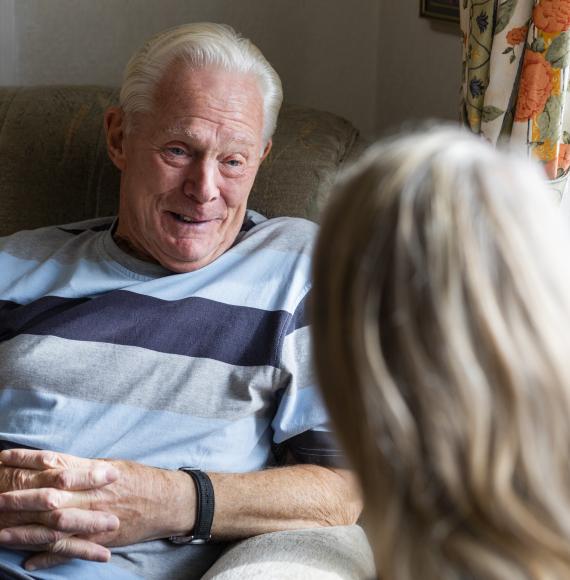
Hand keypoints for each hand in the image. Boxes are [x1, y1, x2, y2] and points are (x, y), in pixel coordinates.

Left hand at [0, 449, 195, 568]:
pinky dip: (50, 557)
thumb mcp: (112, 465)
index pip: (54, 464)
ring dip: (26, 530)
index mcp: (93, 472)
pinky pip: (72, 550)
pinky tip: (28, 562)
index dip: (27, 461)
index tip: (3, 458)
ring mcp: (95, 519)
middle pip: (49, 496)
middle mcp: (91, 495)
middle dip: (20, 498)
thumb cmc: (139, 479)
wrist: (166, 500)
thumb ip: (83, 467)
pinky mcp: (100, 539)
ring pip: (54, 526)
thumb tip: (56, 466)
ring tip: (0, 533)